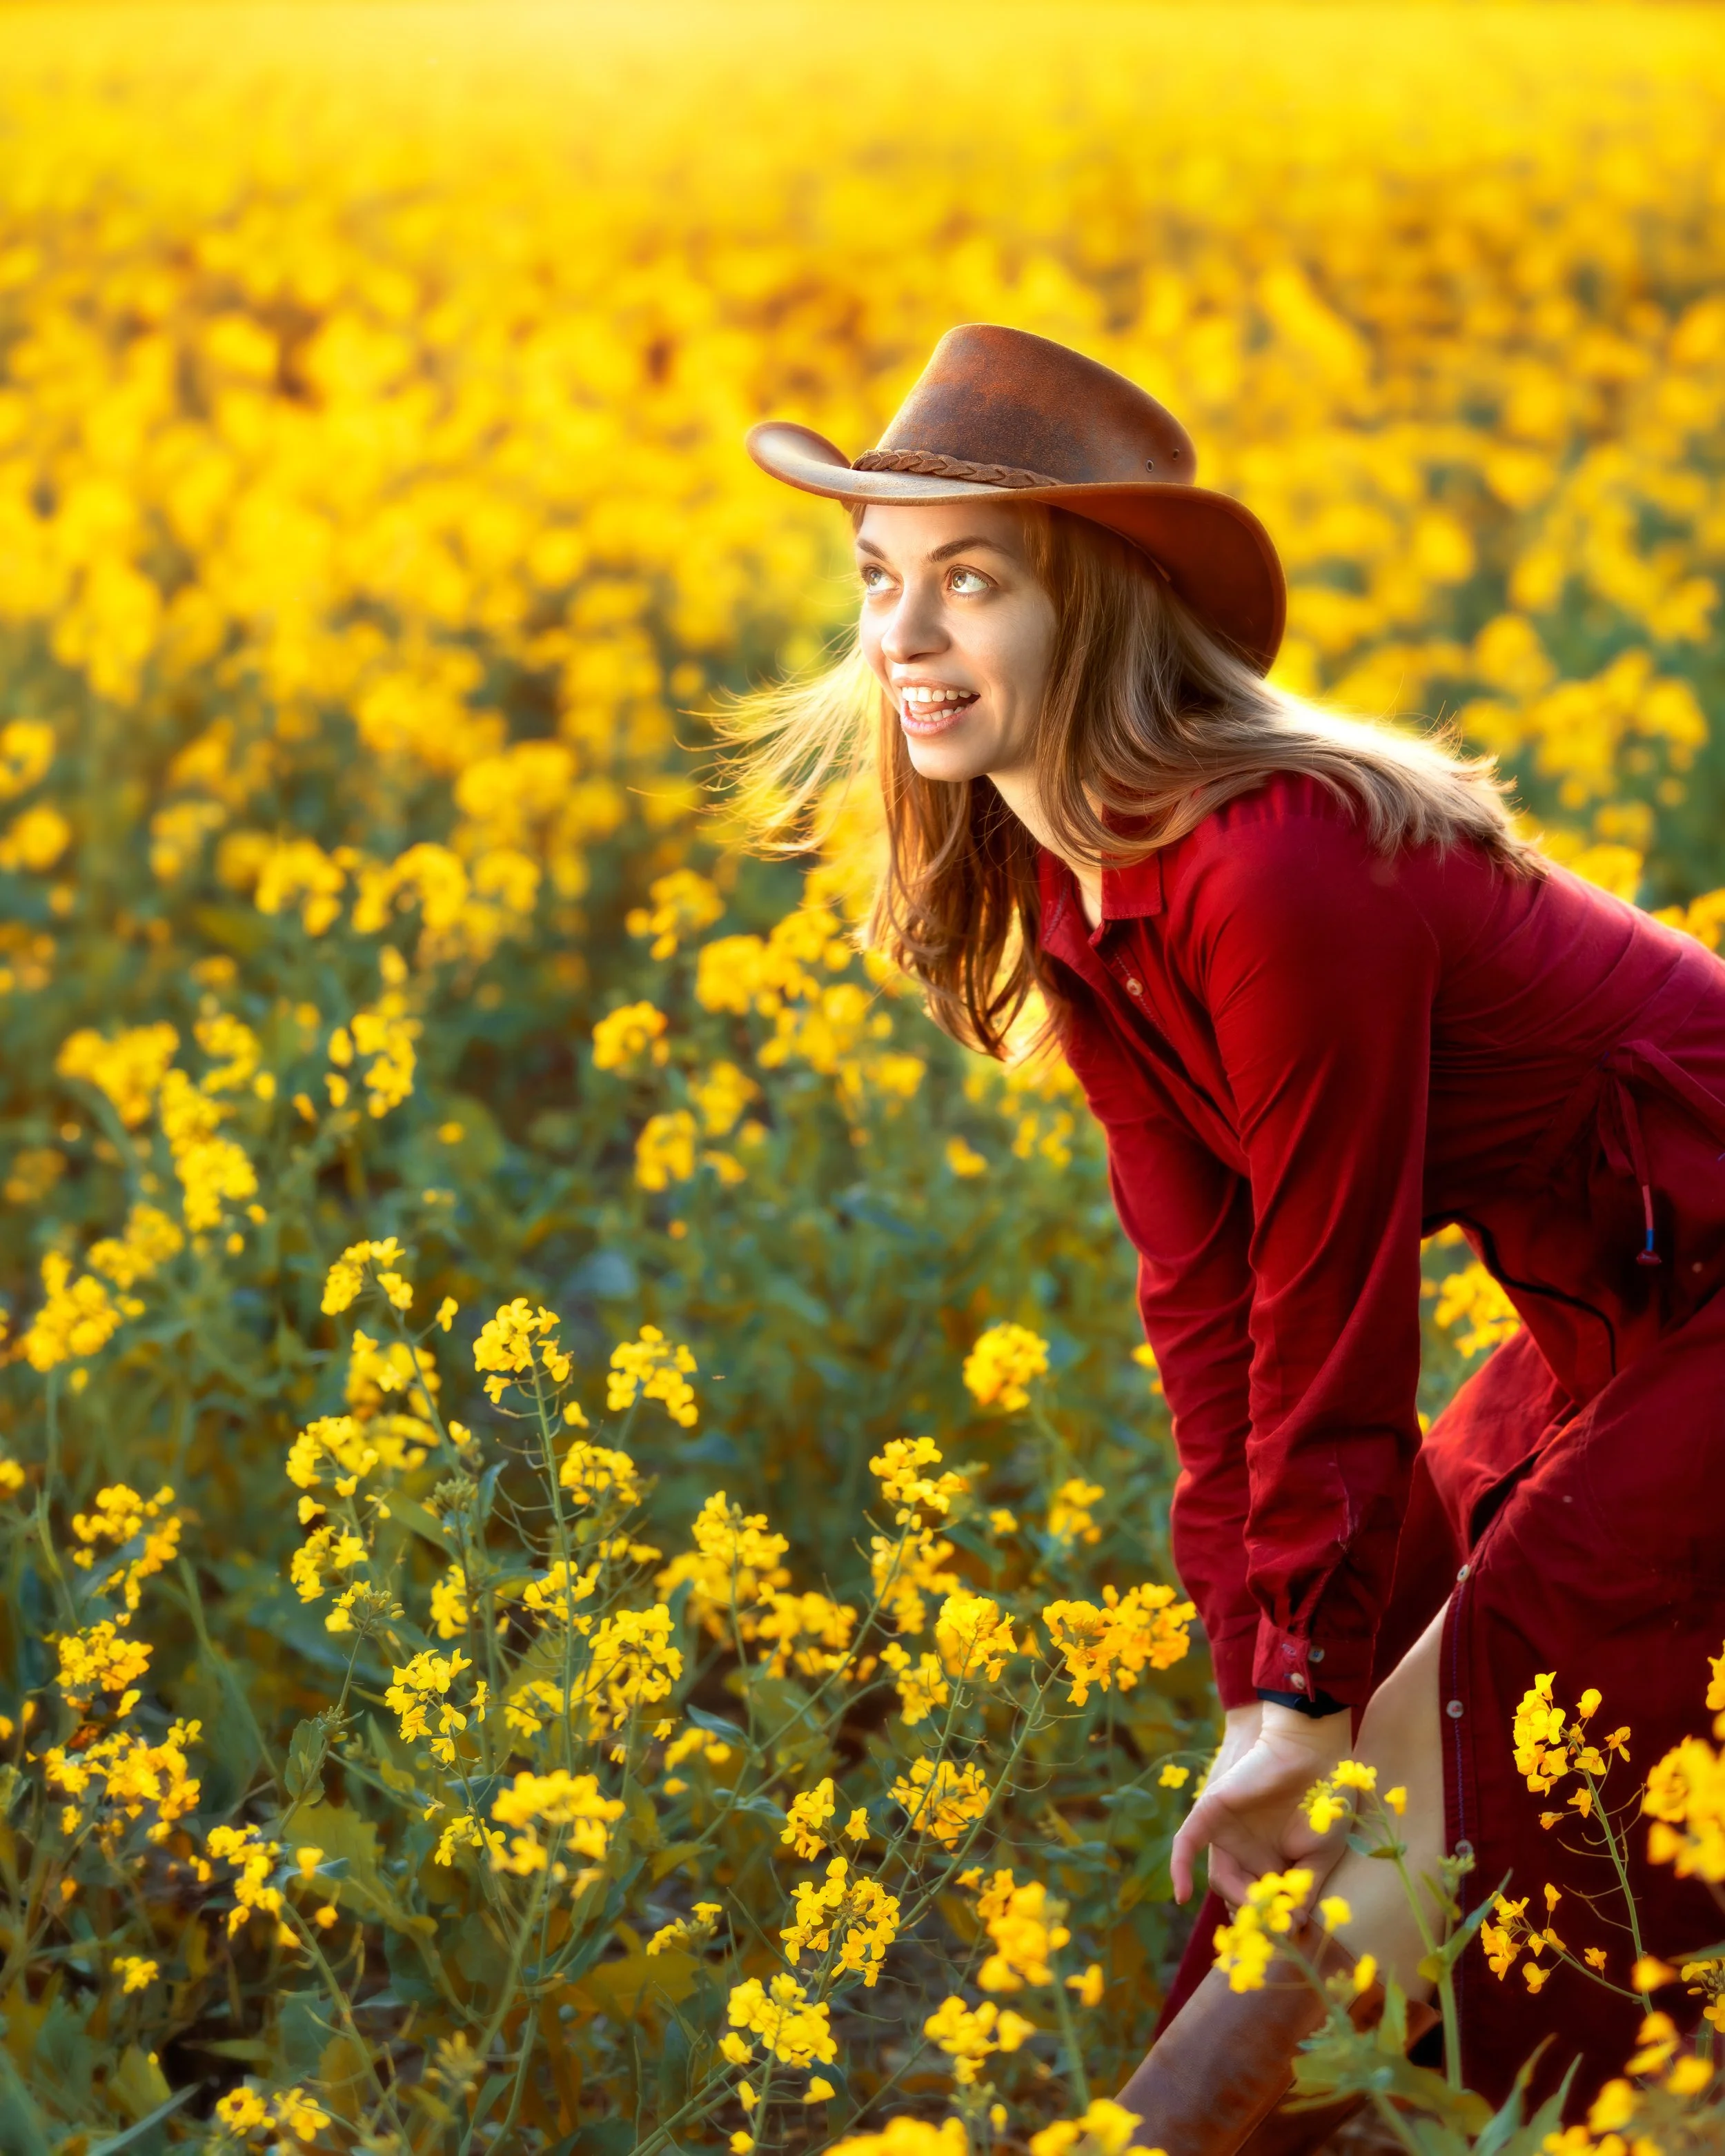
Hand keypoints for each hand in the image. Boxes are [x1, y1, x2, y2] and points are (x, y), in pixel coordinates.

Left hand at [1171, 1701, 1353, 1907]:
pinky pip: (1186, 1843)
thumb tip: (1293, 1923)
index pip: (1263, 1903)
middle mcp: (1248, 1851)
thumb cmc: (1325, 1800)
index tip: (1287, 1933)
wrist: (1313, 1752)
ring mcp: (1227, 1833)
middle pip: (1239, 1895)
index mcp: (1275, 1862)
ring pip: (1219, 1878)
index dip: (1271, 1922)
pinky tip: (1182, 1895)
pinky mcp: (1210, 1812)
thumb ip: (1304, 1888)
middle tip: (1271, 1924)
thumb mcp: (1320, 1853)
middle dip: (1254, 1914)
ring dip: (1235, 1898)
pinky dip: (1180, 1868)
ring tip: (1259, 1903)